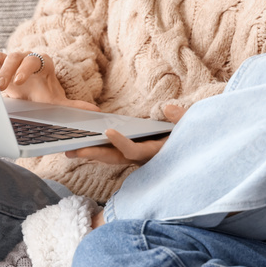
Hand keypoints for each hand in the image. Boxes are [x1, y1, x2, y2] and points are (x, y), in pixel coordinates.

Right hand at [0, 51, 98, 111]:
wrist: (29, 92)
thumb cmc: (42, 94)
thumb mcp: (55, 101)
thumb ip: (72, 106)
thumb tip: (96, 111)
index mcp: (44, 64)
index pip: (39, 59)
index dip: (28, 68)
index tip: (19, 81)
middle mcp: (27, 58)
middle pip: (18, 56)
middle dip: (10, 69)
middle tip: (2, 85)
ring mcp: (12, 60)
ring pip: (3, 57)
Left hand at [65, 103, 186, 164]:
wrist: (196, 149)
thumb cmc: (193, 137)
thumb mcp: (193, 126)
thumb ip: (182, 118)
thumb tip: (169, 108)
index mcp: (156, 153)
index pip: (135, 151)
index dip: (121, 143)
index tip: (108, 131)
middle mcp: (143, 158)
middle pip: (115, 158)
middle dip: (93, 154)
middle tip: (71, 150)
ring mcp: (137, 156)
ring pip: (111, 157)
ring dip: (91, 153)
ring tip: (69, 148)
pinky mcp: (133, 152)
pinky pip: (113, 152)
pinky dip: (98, 148)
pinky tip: (83, 142)